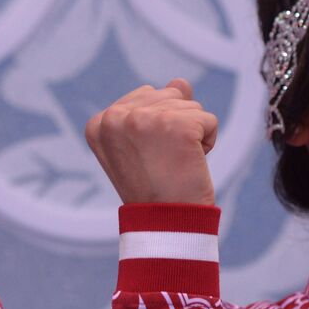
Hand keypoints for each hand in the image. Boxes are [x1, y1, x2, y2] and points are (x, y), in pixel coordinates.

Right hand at [85, 78, 217, 205]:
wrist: (166, 226)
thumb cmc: (155, 188)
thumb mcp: (145, 144)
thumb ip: (156, 108)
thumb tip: (180, 82)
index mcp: (99, 123)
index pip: (146, 98)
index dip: (157, 129)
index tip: (146, 158)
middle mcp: (115, 117)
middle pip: (168, 96)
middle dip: (176, 127)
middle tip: (163, 162)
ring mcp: (145, 119)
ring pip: (190, 107)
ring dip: (192, 135)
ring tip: (175, 165)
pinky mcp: (177, 125)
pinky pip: (209, 120)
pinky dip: (208, 143)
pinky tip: (190, 164)